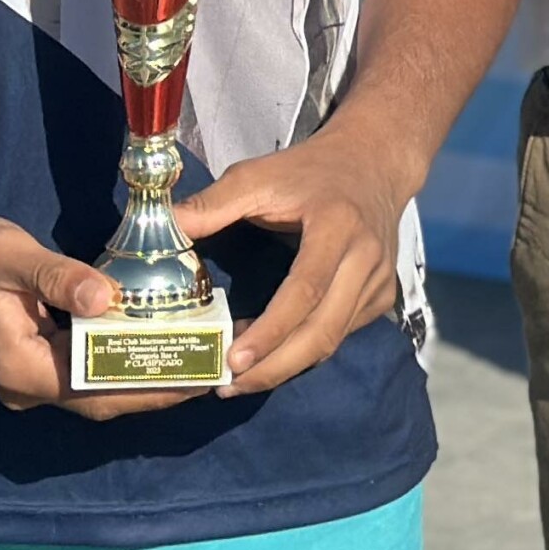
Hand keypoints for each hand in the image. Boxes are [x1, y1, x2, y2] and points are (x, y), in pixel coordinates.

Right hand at [0, 211, 193, 421]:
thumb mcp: (9, 255)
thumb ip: (58, 277)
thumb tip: (107, 299)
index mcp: (23, 369)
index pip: (97, 389)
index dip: (148, 386)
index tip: (194, 376)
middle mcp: (27, 388)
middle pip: (102, 401)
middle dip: (155, 391)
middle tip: (208, 370)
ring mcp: (28, 382)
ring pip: (94, 393)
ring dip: (140, 383)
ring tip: (191, 363)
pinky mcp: (32, 367)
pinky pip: (83, 378)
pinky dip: (118, 369)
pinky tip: (150, 350)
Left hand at [176, 128, 411, 395]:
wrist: (373, 162)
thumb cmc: (308, 171)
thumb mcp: (259, 175)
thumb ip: (213, 204)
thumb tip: (165, 228)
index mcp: (336, 225)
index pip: (305, 289)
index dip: (271, 330)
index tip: (234, 360)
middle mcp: (366, 259)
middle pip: (323, 331)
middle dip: (275, 368)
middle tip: (227, 387)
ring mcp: (379, 283)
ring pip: (332, 342)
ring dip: (285, 365)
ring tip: (239, 378)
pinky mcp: (382, 298)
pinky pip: (339, 336)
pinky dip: (303, 351)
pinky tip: (271, 353)